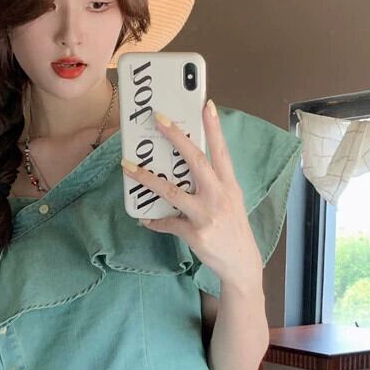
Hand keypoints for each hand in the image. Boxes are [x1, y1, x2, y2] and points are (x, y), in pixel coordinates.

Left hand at [121, 100, 262, 291]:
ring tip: (128, 167)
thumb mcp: (231, 202)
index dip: (214, 128)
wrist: (242, 264)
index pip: (221, 151)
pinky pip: (167, 223)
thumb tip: (188, 169)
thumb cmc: (233, 229)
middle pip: (196, 160)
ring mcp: (206, 215)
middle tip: (158, 119)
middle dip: (176, 137)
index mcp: (229, 185)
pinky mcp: (195, 234)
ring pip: (171, 191)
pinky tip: (144, 218)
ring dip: (146, 179)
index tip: (206, 105)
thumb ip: (213, 184)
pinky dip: (154, 221)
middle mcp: (219, 196)